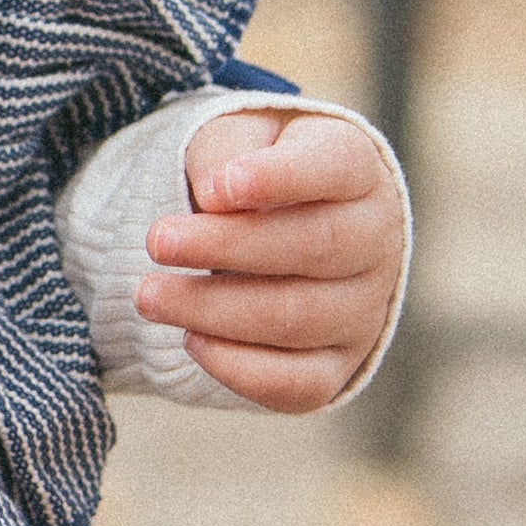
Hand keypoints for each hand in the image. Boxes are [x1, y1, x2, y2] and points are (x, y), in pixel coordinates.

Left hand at [139, 106, 406, 411]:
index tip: (218, 188)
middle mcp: (376, 240)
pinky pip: (299, 384)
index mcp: (357, 169)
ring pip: (298, 318)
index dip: (280, 178)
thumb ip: (227, 152)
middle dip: (227, 247)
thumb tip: (214, 194)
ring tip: (150, 296)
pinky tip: (192, 341)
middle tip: (157, 242)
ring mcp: (363, 309)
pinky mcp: (337, 366)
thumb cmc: (254, 175)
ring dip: (214, 309)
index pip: (336, 167)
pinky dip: (240, 368)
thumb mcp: (238, 140)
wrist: (279, 231)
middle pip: (315, 246)